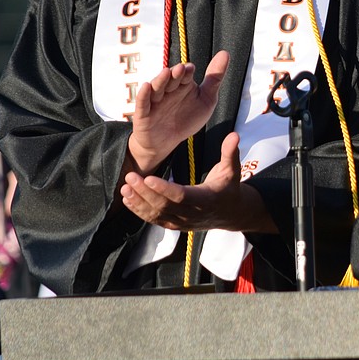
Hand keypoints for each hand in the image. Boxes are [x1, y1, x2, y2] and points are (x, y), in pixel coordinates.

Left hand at [121, 133, 275, 232]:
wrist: (230, 214)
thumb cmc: (229, 188)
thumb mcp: (233, 170)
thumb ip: (230, 153)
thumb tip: (234, 134)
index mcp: (205, 199)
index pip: (181, 196)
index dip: (164, 189)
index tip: (148, 178)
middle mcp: (191, 214)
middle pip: (164, 205)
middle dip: (145, 192)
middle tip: (130, 176)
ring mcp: (181, 222)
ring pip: (156, 214)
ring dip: (139, 202)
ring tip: (124, 188)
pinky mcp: (174, 224)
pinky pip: (154, 220)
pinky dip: (139, 211)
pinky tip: (128, 200)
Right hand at [126, 50, 228, 173]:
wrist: (166, 142)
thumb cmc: (187, 118)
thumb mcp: (206, 99)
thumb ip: (215, 78)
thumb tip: (225, 53)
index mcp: (182, 85)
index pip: (185, 75)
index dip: (187, 72)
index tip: (191, 68)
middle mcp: (168, 90)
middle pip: (171, 79)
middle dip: (176, 74)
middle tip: (181, 68)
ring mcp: (155, 100)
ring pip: (157, 88)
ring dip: (161, 80)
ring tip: (166, 72)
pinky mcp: (144, 113)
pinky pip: (143, 103)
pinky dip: (143, 95)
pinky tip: (146, 86)